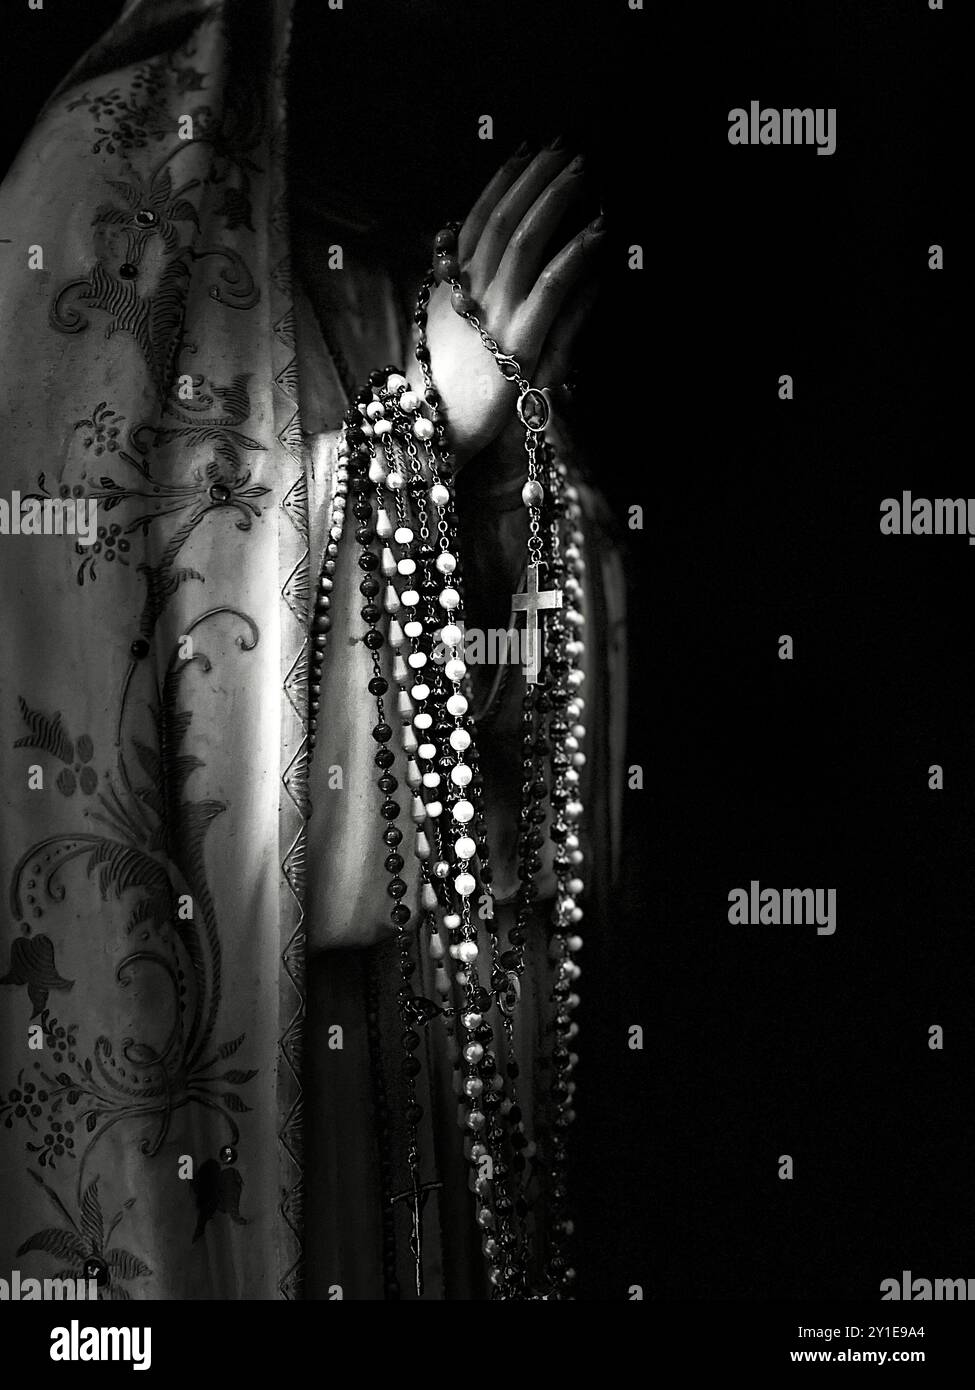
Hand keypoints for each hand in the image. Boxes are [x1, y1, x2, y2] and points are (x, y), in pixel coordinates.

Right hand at [418, 141, 604, 465]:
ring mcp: (493, 315)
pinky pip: (553, 289)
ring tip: (584, 173)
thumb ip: (450, 281)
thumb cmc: (442, 384)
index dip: (502, 181)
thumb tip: (455, 236)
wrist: (433, 430)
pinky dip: (577, 256)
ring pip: (526, 242)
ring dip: (556, 202)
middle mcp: (469, 292)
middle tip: (566, 149)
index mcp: (451, 285)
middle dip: (535, 179)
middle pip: (503, 220)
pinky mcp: (519, 343)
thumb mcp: (436, 324)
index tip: (526, 150)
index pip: (477, 219)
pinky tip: (598, 233)